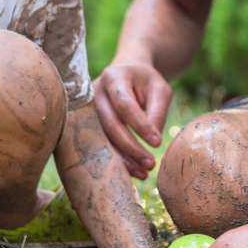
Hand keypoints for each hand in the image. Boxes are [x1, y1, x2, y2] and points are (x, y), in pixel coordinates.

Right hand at [94, 61, 171, 178]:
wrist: (127, 75)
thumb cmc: (146, 82)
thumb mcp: (160, 89)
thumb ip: (158, 111)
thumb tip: (153, 142)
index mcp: (113, 78)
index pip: (124, 104)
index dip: (140, 125)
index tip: (157, 143)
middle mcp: (95, 93)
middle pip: (110, 124)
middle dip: (131, 147)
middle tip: (151, 163)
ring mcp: (88, 110)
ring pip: (103, 139)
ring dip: (124, 158)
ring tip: (144, 172)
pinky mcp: (88, 125)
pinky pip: (102, 145)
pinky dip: (118, 160)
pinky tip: (135, 171)